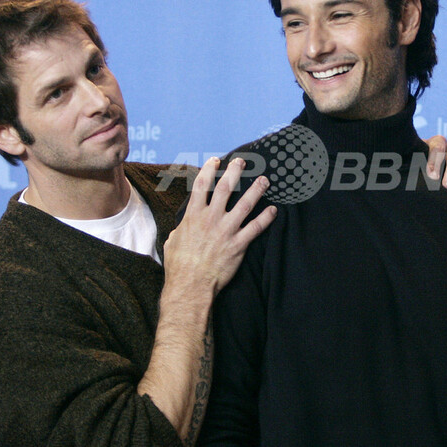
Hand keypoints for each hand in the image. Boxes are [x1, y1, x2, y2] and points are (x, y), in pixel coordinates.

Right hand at [163, 157, 276, 294]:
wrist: (190, 286)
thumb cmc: (179, 266)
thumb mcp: (172, 242)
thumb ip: (180, 229)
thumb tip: (181, 228)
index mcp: (193, 216)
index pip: (201, 185)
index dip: (209, 170)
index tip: (215, 160)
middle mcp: (211, 219)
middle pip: (225, 188)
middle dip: (235, 172)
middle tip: (244, 161)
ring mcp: (226, 231)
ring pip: (245, 204)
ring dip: (256, 190)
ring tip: (265, 180)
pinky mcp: (238, 245)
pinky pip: (256, 228)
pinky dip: (266, 218)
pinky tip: (274, 210)